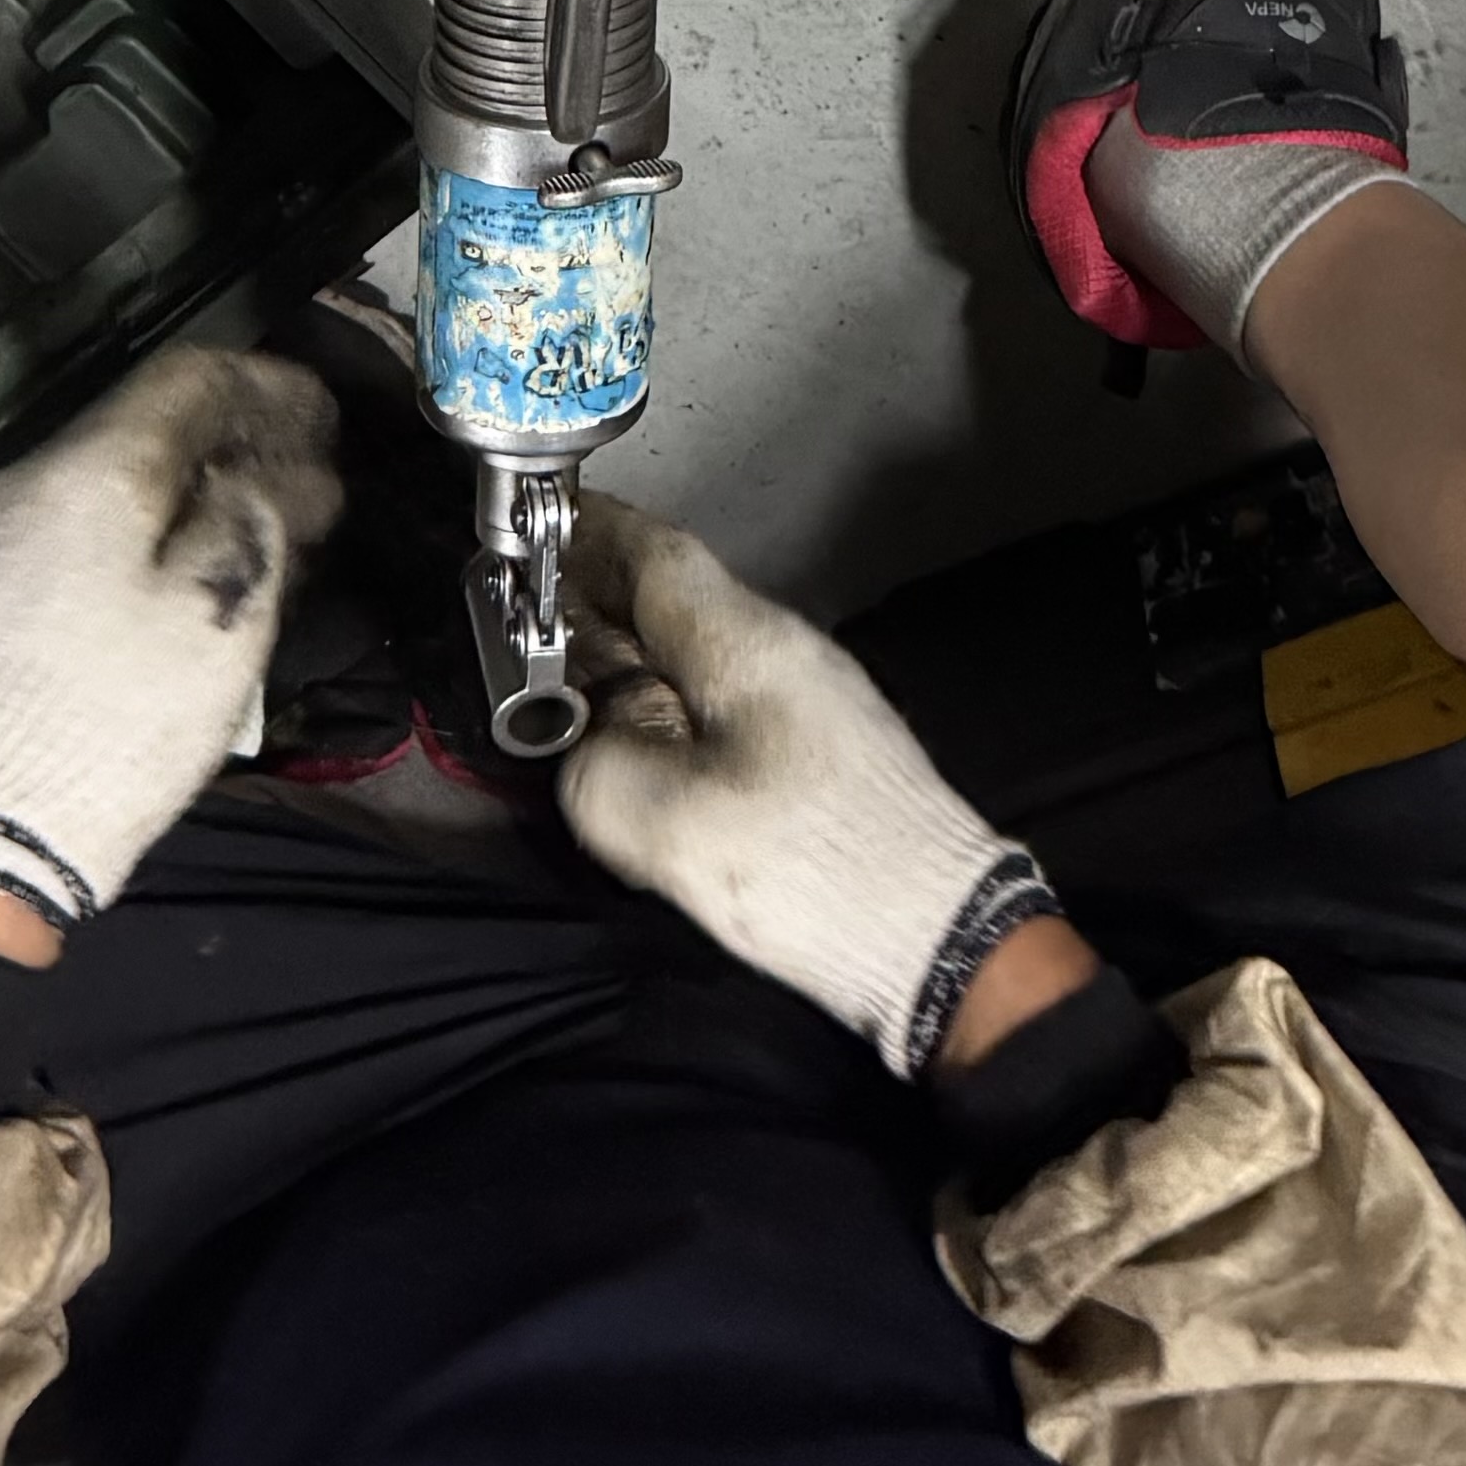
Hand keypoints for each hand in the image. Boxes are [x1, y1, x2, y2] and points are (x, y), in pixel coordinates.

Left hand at [0, 347, 340, 941]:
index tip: (318, 416)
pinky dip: (116, 540)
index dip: (266, 385)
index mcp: (89, 471)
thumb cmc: (121, 719)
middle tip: (292, 483)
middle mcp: (22, 483)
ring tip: (232, 538)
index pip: (188, 380)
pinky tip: (152, 585)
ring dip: (170, 497)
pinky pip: (55, 537)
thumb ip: (255, 515)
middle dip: (225, 446)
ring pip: (94, 487)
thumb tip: (276, 474)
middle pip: (138, 430)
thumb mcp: (223, 614)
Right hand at [559, 494, 1059, 1076]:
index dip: (589, 535)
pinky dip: (664, 707)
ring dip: (628, 660)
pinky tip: (636, 746)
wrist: (942, 942)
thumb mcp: (673, 827)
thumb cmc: (820, 873)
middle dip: (596, 601)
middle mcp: (782, 655)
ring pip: (696, 656)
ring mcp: (806, 704)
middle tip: (524, 614)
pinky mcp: (816, 757)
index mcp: (749, 645)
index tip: (537, 522)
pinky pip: (720, 704)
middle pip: (673, 603)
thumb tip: (586, 752)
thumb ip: (599, 774)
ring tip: (562, 681)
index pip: (655, 556)